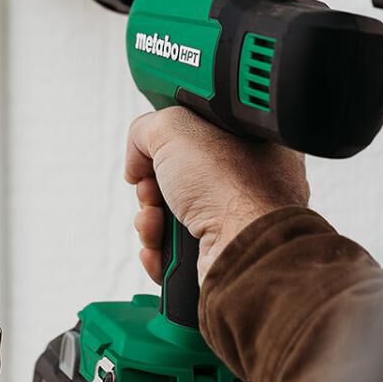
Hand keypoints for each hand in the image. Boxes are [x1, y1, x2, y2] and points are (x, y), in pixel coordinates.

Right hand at [125, 107, 309, 285]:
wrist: (246, 245)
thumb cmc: (229, 185)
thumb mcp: (176, 127)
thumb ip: (146, 129)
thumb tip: (136, 160)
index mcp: (246, 143)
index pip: (191, 138)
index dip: (163, 146)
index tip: (152, 154)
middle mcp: (242, 182)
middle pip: (174, 181)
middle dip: (150, 190)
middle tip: (152, 192)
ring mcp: (231, 221)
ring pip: (170, 220)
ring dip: (149, 223)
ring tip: (155, 224)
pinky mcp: (218, 254)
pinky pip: (175, 254)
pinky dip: (159, 251)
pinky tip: (158, 248)